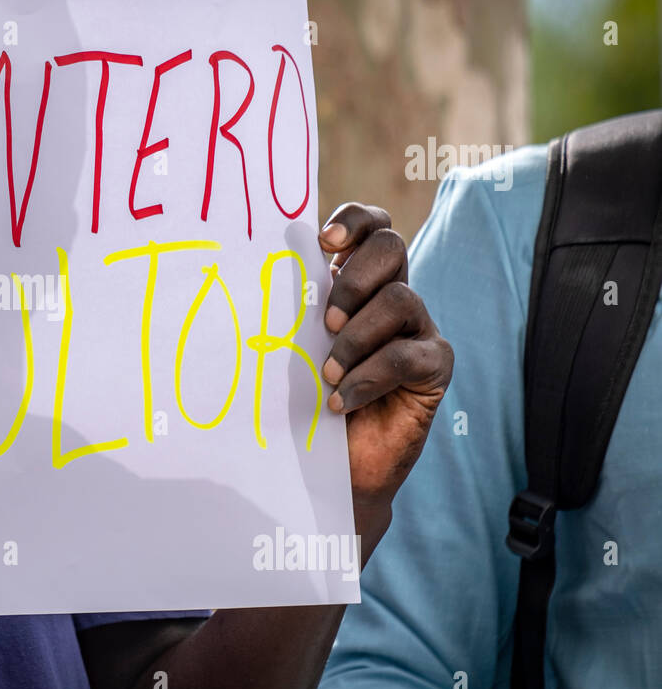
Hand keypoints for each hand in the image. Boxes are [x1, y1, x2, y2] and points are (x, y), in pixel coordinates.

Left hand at [317, 203, 452, 550]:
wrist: (331, 467)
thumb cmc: (304, 401)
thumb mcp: (294, 347)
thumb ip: (293, 310)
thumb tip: (255, 272)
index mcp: (357, 282)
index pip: (371, 226)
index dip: (354, 221)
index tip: (324, 241)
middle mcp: (391, 296)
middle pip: (392, 247)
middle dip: (353, 279)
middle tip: (324, 322)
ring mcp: (418, 329)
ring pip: (400, 300)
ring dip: (354, 338)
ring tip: (327, 373)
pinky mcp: (433, 367)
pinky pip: (409, 354)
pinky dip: (368, 377)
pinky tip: (341, 401)